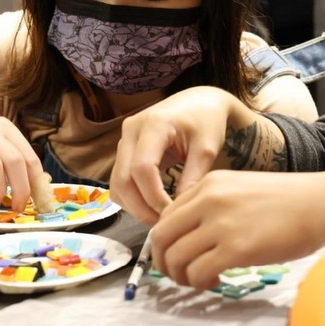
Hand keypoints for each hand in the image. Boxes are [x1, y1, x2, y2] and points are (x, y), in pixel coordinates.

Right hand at [110, 86, 237, 223]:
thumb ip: (194, 176)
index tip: (172, 212)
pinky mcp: (124, 149)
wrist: (199, 102)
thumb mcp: (207, 147)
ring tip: (159, 218)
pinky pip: (118, 180)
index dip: (154, 196)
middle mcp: (131, 130)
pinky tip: (151, 206)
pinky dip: (130, 198)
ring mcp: (124, 139)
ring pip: (116, 183)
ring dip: (133, 206)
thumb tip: (179, 210)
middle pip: (123, 179)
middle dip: (141, 207)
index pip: (142, 168)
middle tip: (163, 223)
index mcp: (154, 124)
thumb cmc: (207, 121)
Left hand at [151, 169, 324, 288]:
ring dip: (182, 277)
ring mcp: (221, 224)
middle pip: (161, 238)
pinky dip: (200, 283)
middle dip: (164, 262)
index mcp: (209, 184)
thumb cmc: (289, 200)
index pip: (166, 215)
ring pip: (175, 259)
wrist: (319, 204)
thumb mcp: (242, 188)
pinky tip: (217, 281)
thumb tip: (193, 234)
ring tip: (201, 280)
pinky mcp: (235, 249)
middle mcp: (209, 200)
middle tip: (179, 274)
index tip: (178, 254)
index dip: (166, 241)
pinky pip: (198, 273)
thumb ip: (214, 205)